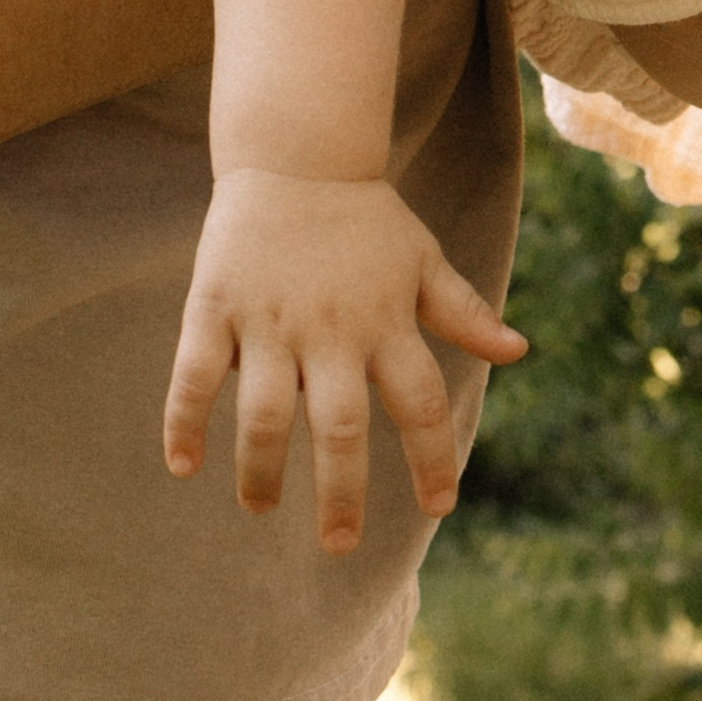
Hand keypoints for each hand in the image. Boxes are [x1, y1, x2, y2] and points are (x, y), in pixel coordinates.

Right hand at [163, 170, 525, 553]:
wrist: (298, 155)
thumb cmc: (365, 220)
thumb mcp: (422, 260)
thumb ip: (463, 311)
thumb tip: (518, 351)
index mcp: (385, 321)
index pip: (421, 401)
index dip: (432, 457)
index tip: (441, 505)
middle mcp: (330, 328)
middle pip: (340, 425)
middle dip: (342, 493)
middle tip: (340, 545)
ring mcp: (268, 319)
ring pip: (263, 413)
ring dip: (261, 470)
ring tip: (261, 508)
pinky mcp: (214, 306)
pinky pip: (193, 373)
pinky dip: (184, 421)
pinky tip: (183, 465)